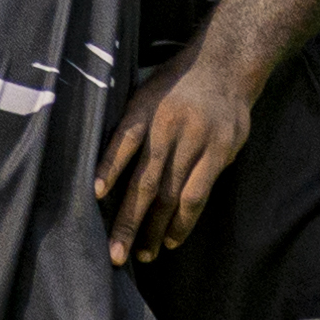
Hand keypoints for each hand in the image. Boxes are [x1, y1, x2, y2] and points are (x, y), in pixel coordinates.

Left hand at [92, 43, 262, 262]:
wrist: (225, 64)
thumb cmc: (174, 85)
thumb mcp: (144, 93)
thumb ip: (126, 127)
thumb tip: (98, 171)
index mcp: (145, 109)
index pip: (123, 140)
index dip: (108, 167)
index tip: (93, 194)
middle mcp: (170, 126)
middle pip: (146, 180)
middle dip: (128, 220)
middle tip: (115, 254)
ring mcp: (198, 140)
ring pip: (173, 194)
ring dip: (155, 229)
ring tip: (141, 255)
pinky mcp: (220, 152)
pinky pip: (198, 194)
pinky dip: (184, 221)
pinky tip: (171, 239)